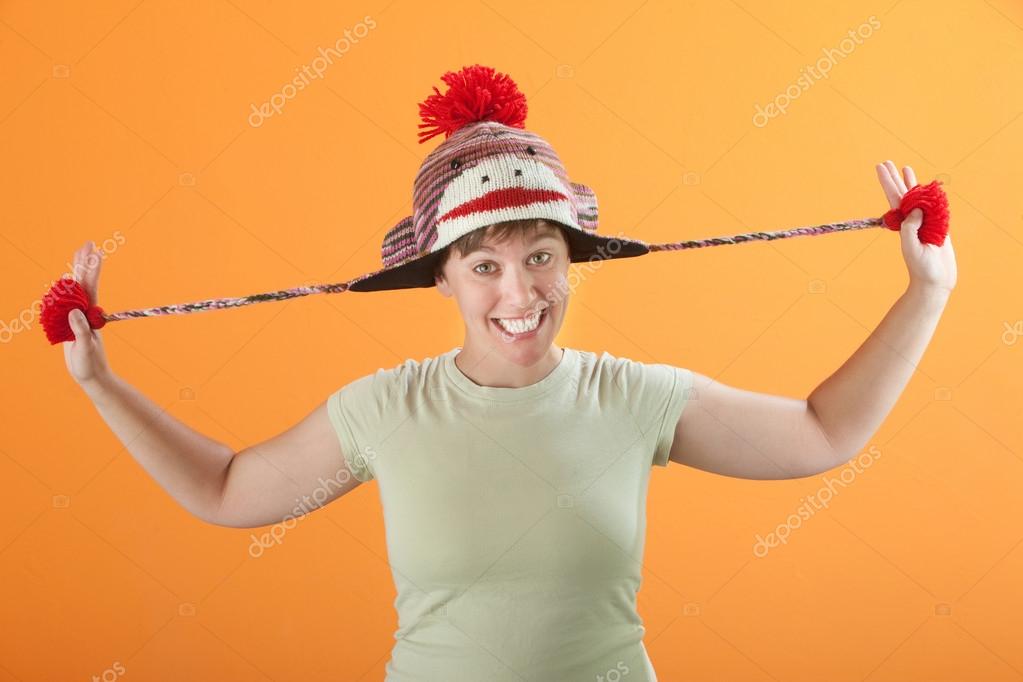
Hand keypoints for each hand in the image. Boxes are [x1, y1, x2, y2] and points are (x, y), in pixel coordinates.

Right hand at [62, 241, 113, 389]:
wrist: (91, 375)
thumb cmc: (89, 363)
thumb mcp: (85, 347)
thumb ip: (81, 330)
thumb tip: (75, 311)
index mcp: (90, 314)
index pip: (90, 287)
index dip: (91, 269)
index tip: (95, 252)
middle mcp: (86, 312)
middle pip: (84, 282)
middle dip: (85, 263)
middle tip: (89, 243)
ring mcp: (79, 316)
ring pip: (77, 289)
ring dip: (77, 271)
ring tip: (80, 254)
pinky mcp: (72, 323)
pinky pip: (67, 302)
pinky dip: (66, 288)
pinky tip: (67, 280)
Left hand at [876, 160, 956, 294]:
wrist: (936, 280)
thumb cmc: (921, 268)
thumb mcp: (911, 247)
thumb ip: (910, 227)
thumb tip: (915, 208)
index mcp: (903, 224)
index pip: (893, 198)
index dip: (887, 182)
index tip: (881, 168)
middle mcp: (912, 221)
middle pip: (902, 194)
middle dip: (894, 178)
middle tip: (886, 162)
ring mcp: (925, 222)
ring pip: (917, 198)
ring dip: (911, 183)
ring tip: (905, 168)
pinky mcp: (938, 226)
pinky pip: (934, 206)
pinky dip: (930, 195)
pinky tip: (927, 187)